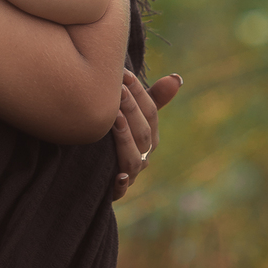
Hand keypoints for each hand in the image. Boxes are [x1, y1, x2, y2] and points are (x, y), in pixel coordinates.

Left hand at [111, 69, 181, 201]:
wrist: (90, 175)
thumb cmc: (115, 138)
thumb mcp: (131, 117)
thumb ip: (151, 98)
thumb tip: (177, 78)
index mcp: (150, 136)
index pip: (151, 112)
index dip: (139, 92)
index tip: (124, 74)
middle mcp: (144, 155)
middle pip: (143, 133)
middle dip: (131, 110)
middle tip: (116, 89)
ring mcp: (130, 174)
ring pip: (134, 159)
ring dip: (125, 139)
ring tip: (113, 119)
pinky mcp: (114, 192)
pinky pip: (120, 191)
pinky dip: (120, 184)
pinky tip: (116, 175)